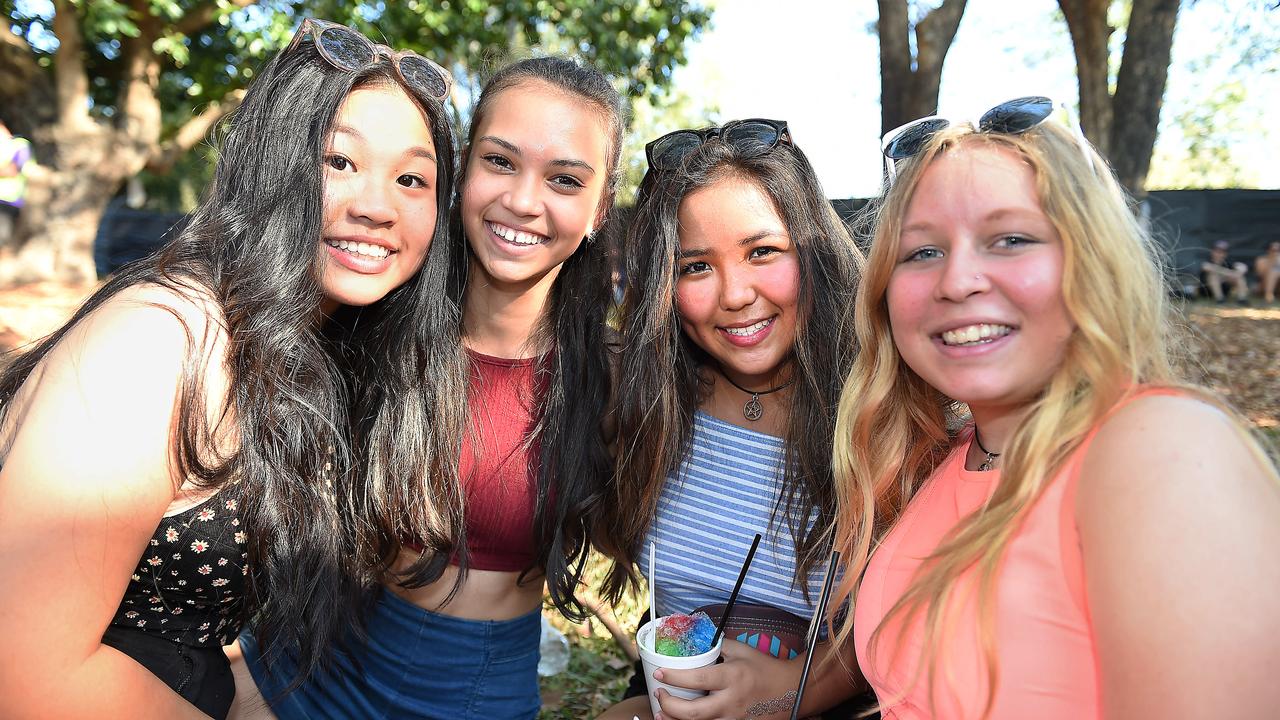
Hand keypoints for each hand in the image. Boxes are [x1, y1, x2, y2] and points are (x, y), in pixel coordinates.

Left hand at [652, 639, 802, 719]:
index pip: (697, 678)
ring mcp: (734, 719)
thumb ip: (717, 645)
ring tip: (663, 713)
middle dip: (669, 705)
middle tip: (660, 695)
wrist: (790, 691)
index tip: (659, 673)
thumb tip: (695, 639)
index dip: (674, 677)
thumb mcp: (741, 650)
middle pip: (692, 713)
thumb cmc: (764, 668)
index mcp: (731, 677)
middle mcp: (731, 701)